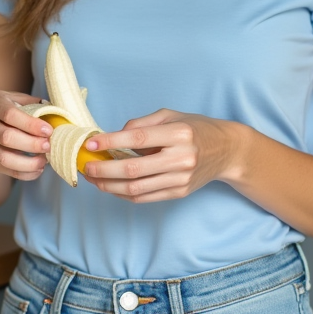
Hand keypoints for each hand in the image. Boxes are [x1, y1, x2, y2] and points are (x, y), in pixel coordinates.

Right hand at [0, 89, 52, 180]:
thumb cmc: (10, 108)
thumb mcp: (20, 100)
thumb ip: (36, 106)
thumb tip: (58, 118)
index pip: (9, 114)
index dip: (30, 124)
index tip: (49, 131)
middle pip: (5, 137)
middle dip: (31, 144)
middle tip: (48, 146)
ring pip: (3, 157)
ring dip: (28, 163)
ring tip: (44, 161)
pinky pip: (3, 170)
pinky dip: (23, 173)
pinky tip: (36, 170)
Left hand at [81, 109, 245, 202]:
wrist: (227, 150)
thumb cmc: (195, 129)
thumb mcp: (170, 116)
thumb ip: (141, 124)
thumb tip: (113, 136)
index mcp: (179, 134)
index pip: (138, 139)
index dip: (111, 142)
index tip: (91, 144)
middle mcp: (181, 158)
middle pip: (134, 169)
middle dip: (104, 169)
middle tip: (86, 166)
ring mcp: (181, 179)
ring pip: (137, 188)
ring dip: (109, 185)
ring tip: (93, 178)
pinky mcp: (179, 192)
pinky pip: (145, 197)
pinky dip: (123, 194)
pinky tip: (110, 186)